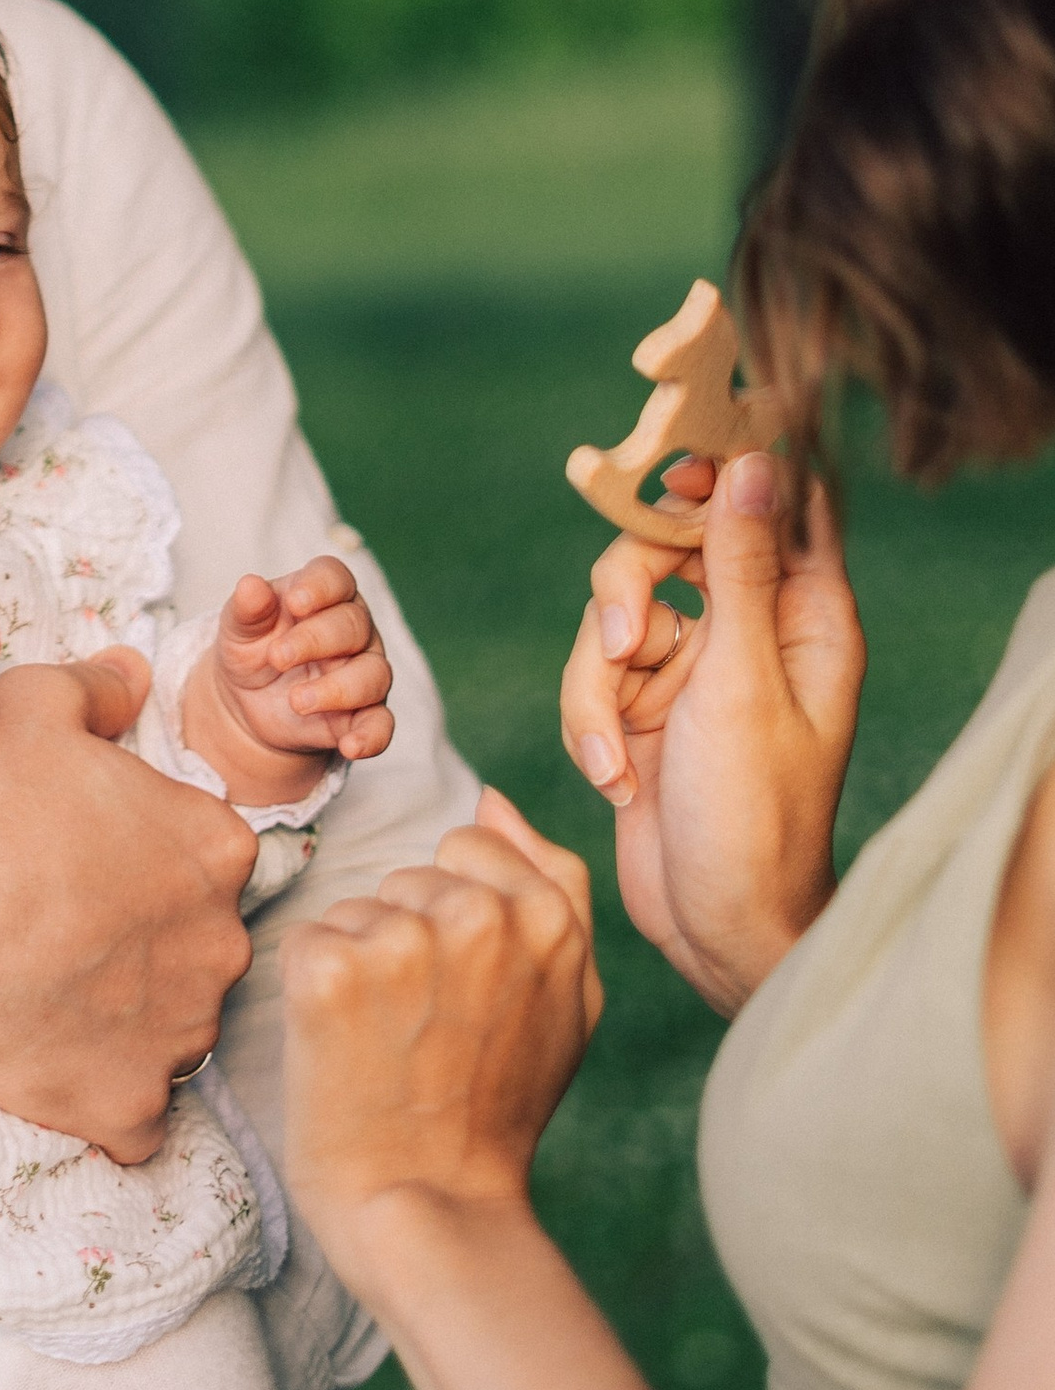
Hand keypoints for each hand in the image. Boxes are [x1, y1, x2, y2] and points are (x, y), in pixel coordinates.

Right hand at [0, 655, 256, 1164]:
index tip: (88, 858)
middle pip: (199, 939)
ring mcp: (181, 1031)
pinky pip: (134, 1113)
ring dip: (129, 1015)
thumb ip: (93, 686)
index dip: (146, 852)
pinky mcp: (132, 1102)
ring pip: (174, 1023)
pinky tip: (55, 1067)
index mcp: (213, 846)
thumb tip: (130, 671)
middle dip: (147, 937)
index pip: (206, 850)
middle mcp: (220, 942)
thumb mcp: (31, 708)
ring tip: (50, 994)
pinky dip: (104, 1097)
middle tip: (65, 925)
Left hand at [192, 557, 394, 791]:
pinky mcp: (363, 715)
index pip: (335, 578)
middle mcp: (353, 630)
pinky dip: (370, 736)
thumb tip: (250, 586)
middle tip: (277, 658)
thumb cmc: (252, 649)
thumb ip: (247, 609)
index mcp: (322, 596)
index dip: (320, 587)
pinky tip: (350, 746)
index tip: (295, 603)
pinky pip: (381, 725)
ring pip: (373, 674)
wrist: (249, 703)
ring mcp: (363, 672)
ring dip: (337, 689)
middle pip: (353, 625)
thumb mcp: (239, 629)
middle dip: (316, 640)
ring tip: (296, 701)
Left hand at [281, 789, 602, 1301]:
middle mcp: (477, 912)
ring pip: (353, 910)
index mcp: (546, 914)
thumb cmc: (497, 1111)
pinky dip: (311, 994)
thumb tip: (495, 797)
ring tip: (386, 1046)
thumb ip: (552, 885)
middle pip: (406, 877)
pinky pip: (306, 943)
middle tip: (424, 1031)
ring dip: (358, 967)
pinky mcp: (327, 971)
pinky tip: (342, 1051)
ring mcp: (400, 939)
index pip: (468, 845)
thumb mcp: (571, 1000)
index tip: (462, 989)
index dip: (454, 915)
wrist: (430, 1208)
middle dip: (405, 939)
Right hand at [558, 450, 862, 1012]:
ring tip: (615, 756)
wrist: (715, 926)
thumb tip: (755, 463)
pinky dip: (587, 723)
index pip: (769, 504)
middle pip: (664, 547)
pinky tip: (615, 782)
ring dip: (595, 681)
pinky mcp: (643, 705)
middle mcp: (749, 630)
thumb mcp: (741, 682)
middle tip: (622, 642)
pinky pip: (590, 673)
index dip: (718, 478)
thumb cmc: (755, 819)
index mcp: (803, 615)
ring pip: (612, 612)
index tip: (668, 482)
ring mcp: (692, 667)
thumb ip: (738, 567)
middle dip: (624, 595)